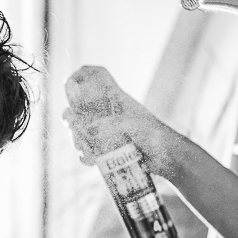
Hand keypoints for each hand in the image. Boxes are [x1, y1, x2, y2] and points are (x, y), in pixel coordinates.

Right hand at [62, 65, 182, 177]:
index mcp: (114, 98)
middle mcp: (106, 112)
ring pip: (79, 132)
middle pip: (78, 109)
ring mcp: (105, 130)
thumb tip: (86, 132)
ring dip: (77, 141)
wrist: (167, 158)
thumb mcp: (131, 125)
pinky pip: (87, 150)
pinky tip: (89, 161)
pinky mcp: (106, 149)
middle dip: (71, 120)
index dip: (80, 77)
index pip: (94, 77)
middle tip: (75, 129)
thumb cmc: (154, 135)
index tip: (69, 87)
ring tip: (86, 151)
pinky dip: (84, 156)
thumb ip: (108, 126)